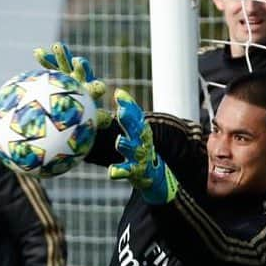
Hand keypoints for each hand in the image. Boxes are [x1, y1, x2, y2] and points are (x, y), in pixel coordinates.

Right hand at [34, 42, 111, 127]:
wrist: (64, 110)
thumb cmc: (77, 119)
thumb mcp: (87, 121)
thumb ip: (98, 119)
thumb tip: (108, 121)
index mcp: (91, 91)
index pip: (97, 88)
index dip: (97, 88)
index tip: (97, 88)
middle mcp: (82, 79)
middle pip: (83, 71)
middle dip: (81, 66)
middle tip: (78, 62)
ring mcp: (68, 73)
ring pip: (66, 62)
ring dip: (63, 55)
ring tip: (57, 47)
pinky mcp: (56, 71)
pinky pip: (50, 64)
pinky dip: (45, 58)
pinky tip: (37, 53)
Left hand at [107, 89, 178, 205]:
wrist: (153, 175)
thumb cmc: (140, 147)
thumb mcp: (136, 129)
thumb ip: (129, 111)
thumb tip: (118, 91)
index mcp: (141, 129)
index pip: (136, 114)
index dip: (128, 104)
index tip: (118, 94)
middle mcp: (142, 141)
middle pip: (137, 129)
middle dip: (129, 120)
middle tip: (121, 112)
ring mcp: (139, 157)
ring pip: (132, 150)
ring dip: (126, 145)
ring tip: (119, 141)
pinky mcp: (135, 172)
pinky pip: (126, 171)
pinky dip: (119, 171)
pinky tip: (112, 171)